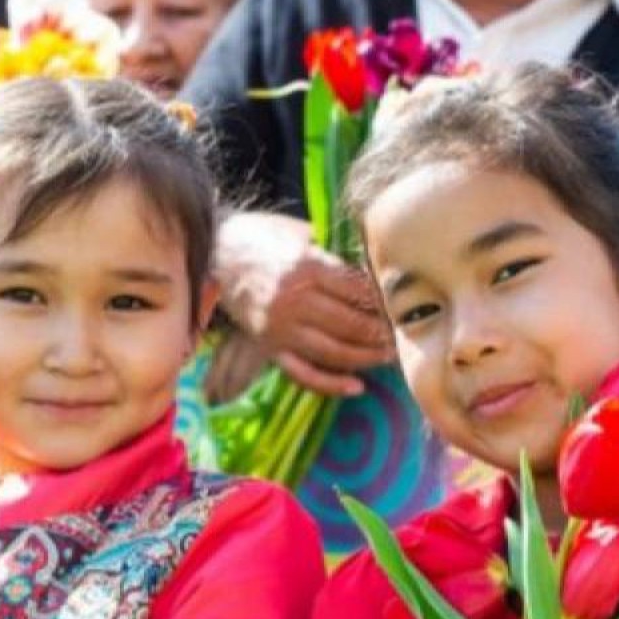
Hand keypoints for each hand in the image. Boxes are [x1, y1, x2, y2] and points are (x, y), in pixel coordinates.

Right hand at [216, 212, 393, 395]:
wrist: (214, 254)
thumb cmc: (261, 237)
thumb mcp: (298, 232)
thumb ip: (331, 252)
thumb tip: (369, 269)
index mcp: (306, 267)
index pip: (357, 290)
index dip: (383, 301)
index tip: (402, 306)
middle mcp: (294, 300)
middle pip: (350, 324)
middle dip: (382, 333)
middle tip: (404, 336)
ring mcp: (280, 328)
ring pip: (334, 352)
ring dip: (367, 358)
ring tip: (390, 357)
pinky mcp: (268, 347)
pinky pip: (303, 373)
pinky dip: (330, 384)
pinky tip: (356, 387)